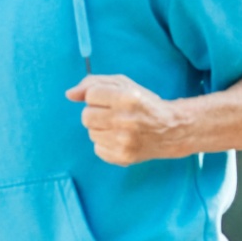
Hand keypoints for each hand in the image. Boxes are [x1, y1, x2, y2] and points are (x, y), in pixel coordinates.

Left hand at [66, 74, 189, 165]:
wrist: (171, 130)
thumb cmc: (143, 103)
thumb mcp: (123, 85)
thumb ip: (93, 83)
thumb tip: (69, 94)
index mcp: (128, 98)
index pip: (91, 95)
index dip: (98, 96)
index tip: (111, 100)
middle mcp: (126, 120)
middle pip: (86, 116)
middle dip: (96, 113)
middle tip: (114, 114)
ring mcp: (124, 141)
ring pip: (91, 132)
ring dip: (101, 128)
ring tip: (120, 127)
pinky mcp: (123, 157)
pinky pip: (97, 148)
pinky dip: (106, 143)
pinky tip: (121, 139)